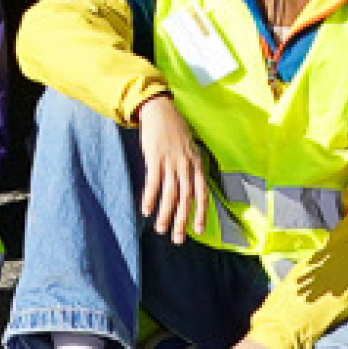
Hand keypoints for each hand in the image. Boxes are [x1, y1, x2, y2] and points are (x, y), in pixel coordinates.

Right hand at [130, 94, 210, 240]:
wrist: (159, 109)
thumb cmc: (174, 129)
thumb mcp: (188, 148)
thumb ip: (190, 167)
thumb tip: (189, 188)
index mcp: (196, 163)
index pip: (202, 193)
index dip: (201, 212)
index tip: (199, 230)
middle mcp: (186, 165)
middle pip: (186, 198)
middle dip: (182, 220)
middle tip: (178, 239)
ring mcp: (171, 162)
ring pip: (170, 194)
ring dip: (165, 214)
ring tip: (160, 229)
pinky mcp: (155, 158)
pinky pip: (153, 183)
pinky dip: (150, 197)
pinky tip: (146, 210)